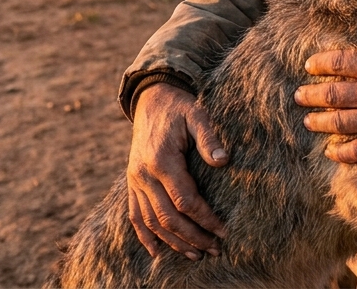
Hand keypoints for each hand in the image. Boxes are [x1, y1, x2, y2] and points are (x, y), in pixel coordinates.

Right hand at [126, 84, 230, 258]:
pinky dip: (145, 236)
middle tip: (215, 249)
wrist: (151, 100)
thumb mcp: (197, 115)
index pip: (184, 200)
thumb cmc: (179, 108)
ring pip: (151, 222)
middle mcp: (144, 175)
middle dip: (192, 237)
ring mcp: (135, 181)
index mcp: (162, 161)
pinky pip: (135, 215)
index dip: (205, 218)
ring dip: (172, 242)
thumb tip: (223, 161)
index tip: (223, 229)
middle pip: (168, 217)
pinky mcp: (132, 183)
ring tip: (196, 255)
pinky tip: (157, 252)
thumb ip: (209, 138)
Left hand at [295, 11, 356, 163]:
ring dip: (319, 121)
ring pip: (340, 123)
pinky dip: (343, 153)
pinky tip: (331, 152)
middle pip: (332, 94)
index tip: (309, 65)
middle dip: (311, 95)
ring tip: (307, 121)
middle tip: (298, 96)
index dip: (320, 63)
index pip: (340, 63)